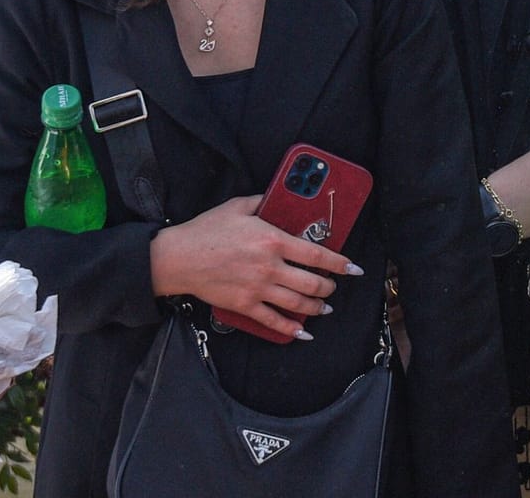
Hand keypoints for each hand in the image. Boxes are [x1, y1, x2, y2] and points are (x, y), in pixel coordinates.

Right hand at [148, 195, 357, 340]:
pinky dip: (291, 329)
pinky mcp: (243, 305)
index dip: (340, 263)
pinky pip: (273, 320)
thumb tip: (281, 197)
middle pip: (312, 283)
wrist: (176, 258)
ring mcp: (258, 289)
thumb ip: (264, 201)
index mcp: (273, 240)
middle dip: (329, 288)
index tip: (353, 268)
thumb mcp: (238, 206)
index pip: (317, 255)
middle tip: (333, 287)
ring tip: (325, 307)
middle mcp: (270, 267)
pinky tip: (302, 332)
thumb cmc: (206, 230)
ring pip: (297, 304)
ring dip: (316, 307)